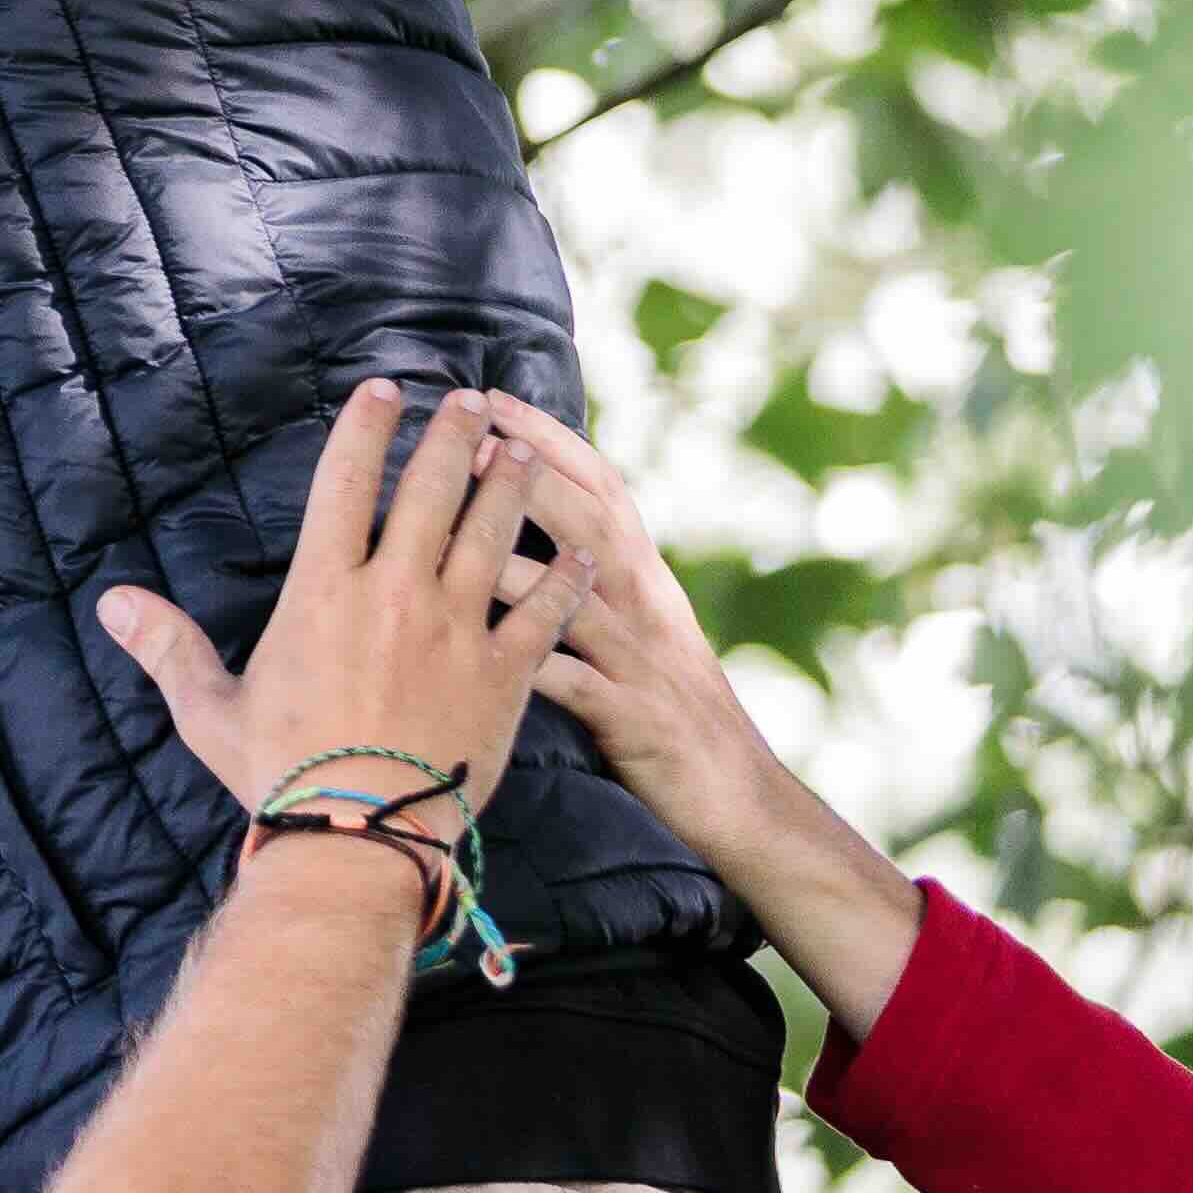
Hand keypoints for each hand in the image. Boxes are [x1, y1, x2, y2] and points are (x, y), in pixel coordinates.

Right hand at [94, 378, 578, 821]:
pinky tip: (582, 554)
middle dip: (451, 436)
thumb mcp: (210, 709)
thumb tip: (111, 602)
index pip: (344, 482)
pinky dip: (564, 581)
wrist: (363, 837)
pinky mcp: (504, 678)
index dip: (365, 428)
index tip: (383, 389)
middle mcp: (395, 595)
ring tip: (524, 450)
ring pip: (490, 536)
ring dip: (509, 487)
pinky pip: (543, 616)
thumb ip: (168, 647)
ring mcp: (457, 633)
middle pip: (429, 491)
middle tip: (469, 399)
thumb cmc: (282, 773)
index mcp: (324, 592)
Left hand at [431, 398, 767, 847]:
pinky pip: (577, 685)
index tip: (494, 396)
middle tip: (463, 436)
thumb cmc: (667, 706)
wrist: (738, 796)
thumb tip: (532, 512)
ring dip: (517, 560)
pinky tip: (479, 650)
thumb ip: (595, 572)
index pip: (603, 485)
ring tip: (454, 533)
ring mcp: (641, 661)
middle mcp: (645, 606)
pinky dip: (532, 664)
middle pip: (589, 522)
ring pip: (579, 596)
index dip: (551, 437)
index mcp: (645, 578)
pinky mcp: (632, 718)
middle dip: (526, 475)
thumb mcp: (642, 626)